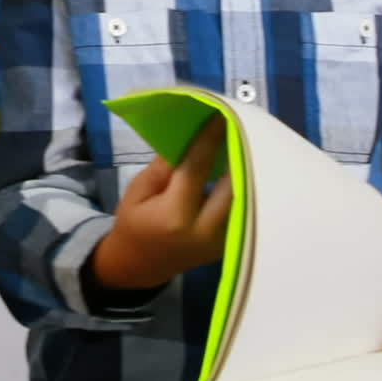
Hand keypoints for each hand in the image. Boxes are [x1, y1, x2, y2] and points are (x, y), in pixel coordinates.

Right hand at [92, 113, 231, 289]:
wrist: (141, 265)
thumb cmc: (135, 223)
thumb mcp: (137, 191)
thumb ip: (163, 167)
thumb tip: (190, 138)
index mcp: (175, 215)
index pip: (197, 169)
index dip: (208, 140)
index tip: (220, 116)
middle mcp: (205, 230)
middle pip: (232, 186)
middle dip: (238, 153)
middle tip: (239, 124)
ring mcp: (222, 241)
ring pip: (244, 199)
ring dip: (246, 168)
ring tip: (246, 140)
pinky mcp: (231, 244)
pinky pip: (243, 208)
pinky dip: (245, 185)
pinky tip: (243, 164)